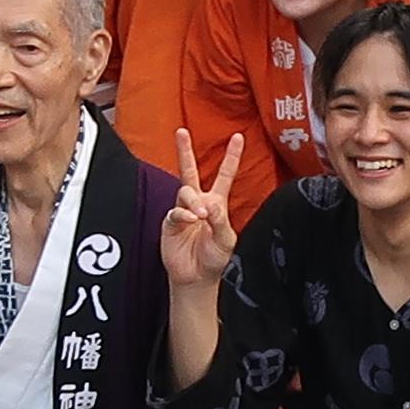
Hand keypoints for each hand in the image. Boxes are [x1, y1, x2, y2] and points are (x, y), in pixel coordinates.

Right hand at [160, 135, 252, 294]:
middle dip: (185, 151)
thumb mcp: (226, 240)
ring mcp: (183, 211)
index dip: (231, 156)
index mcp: (217, 203)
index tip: (238, 136)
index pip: (225, 175)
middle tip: (181, 131)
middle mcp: (198, 203)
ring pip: (185, 192)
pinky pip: (175, 211)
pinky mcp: (171, 223)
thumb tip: (209, 204)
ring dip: (193, 202)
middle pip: (190, 171)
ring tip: (201, 216)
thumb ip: (220, 221)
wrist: (197, 277)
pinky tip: (191, 220)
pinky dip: (183, 215)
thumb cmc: (214, 258)